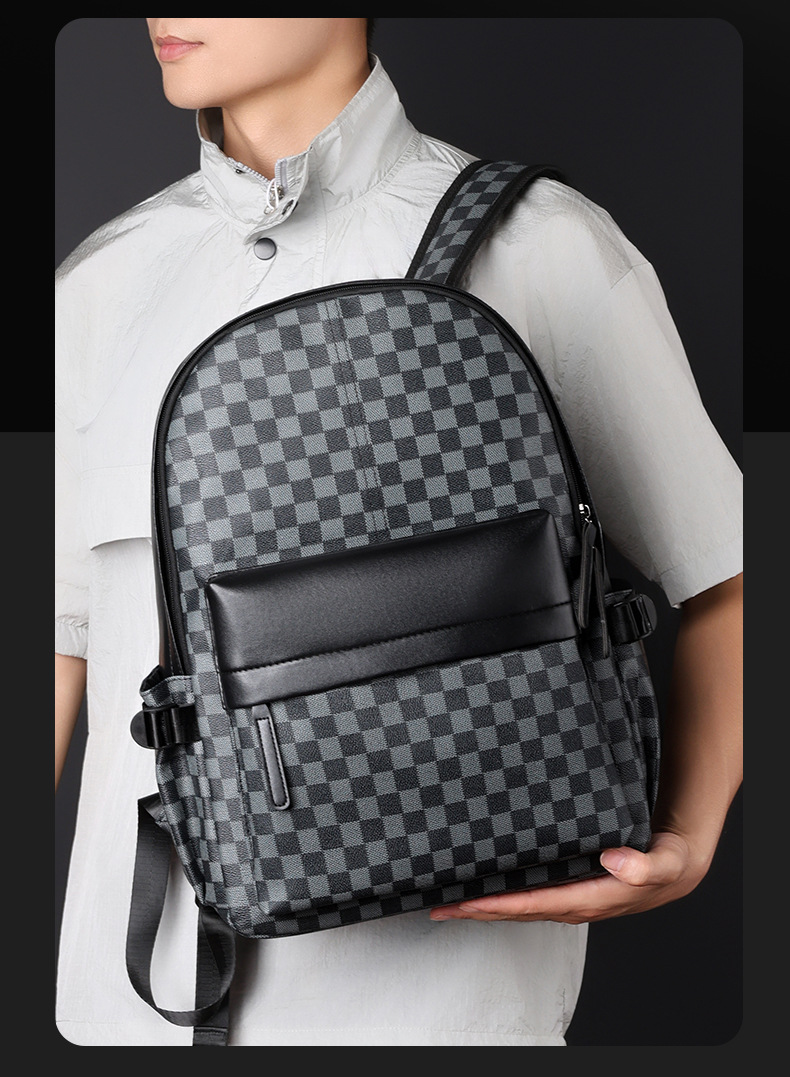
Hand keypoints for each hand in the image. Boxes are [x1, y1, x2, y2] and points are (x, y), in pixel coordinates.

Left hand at [429, 832, 704, 923]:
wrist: (674, 865)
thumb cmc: (666, 862)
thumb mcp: (664, 863)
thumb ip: (644, 866)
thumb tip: (616, 862)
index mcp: (589, 898)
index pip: (535, 904)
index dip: (500, 905)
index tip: (469, 902)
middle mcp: (572, 902)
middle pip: (516, 910)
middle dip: (477, 909)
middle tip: (440, 904)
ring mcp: (567, 896)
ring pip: (517, 903)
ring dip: (483, 903)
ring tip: (448, 898)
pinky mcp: (566, 884)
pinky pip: (527, 891)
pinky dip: (500, 891)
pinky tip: (480, 883)